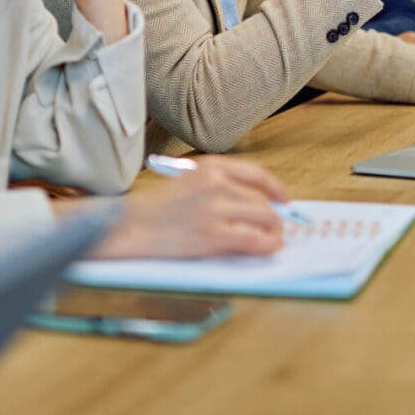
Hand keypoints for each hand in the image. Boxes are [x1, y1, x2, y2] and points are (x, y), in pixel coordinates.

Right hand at [94, 157, 287, 258]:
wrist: (131, 226)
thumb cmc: (157, 208)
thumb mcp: (189, 182)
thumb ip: (220, 186)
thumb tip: (256, 203)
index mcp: (210, 167)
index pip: (256, 174)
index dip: (275, 189)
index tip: (283, 200)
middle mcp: (216, 183)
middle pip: (262, 199)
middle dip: (275, 216)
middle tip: (278, 227)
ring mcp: (215, 209)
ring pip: (263, 217)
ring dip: (275, 230)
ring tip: (275, 239)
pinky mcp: (213, 235)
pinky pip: (254, 239)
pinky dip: (267, 244)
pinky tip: (269, 247)